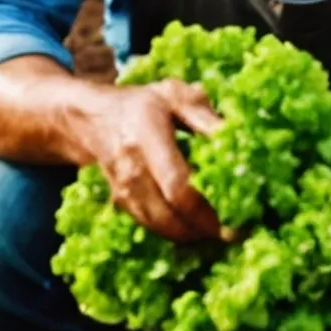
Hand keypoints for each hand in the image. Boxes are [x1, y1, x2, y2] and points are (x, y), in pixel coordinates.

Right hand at [81, 79, 224, 243]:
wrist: (92, 117)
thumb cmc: (142, 104)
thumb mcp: (174, 96)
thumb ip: (205, 118)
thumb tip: (238, 135)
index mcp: (147, 137)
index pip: (176, 186)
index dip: (204, 208)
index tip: (232, 217)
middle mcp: (131, 167)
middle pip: (168, 214)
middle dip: (202, 228)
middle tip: (233, 233)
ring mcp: (122, 188)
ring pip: (158, 225)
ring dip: (189, 234)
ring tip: (218, 232)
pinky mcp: (120, 201)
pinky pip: (149, 225)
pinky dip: (174, 231)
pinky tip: (195, 228)